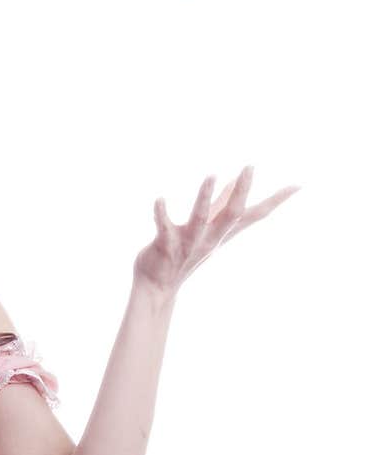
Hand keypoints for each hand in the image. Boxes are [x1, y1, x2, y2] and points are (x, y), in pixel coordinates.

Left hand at [132, 165, 300, 296]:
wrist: (157, 287)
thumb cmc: (183, 252)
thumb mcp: (208, 228)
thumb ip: (220, 204)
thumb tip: (233, 180)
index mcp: (222, 232)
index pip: (255, 215)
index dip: (276, 201)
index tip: (298, 185)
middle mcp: (210, 238)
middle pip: (232, 215)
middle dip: (241, 192)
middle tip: (250, 167)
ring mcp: (189, 243)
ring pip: (200, 219)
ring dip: (205, 198)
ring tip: (210, 175)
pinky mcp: (165, 246)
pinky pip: (164, 229)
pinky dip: (161, 214)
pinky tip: (159, 199)